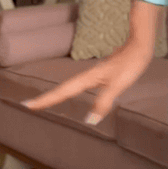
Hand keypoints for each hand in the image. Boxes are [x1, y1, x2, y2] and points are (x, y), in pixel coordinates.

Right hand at [21, 40, 153, 124]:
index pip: (63, 92)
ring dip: (56, 94)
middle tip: (29, 105)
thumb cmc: (130, 65)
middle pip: (62, 89)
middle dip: (46, 98)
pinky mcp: (99, 74)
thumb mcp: (117, 85)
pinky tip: (71, 93)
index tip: (28, 105)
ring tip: (44, 102)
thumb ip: (103, 103)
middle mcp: (87, 76)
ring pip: (69, 86)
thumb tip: (89, 121)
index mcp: (88, 78)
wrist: (139, 46)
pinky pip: (78, 85)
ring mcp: (92, 75)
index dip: (46, 100)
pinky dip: (69, 90)